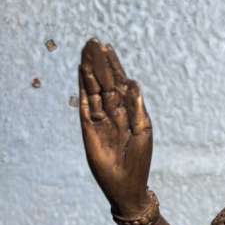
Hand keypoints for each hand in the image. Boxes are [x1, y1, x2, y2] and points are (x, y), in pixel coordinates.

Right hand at [78, 39, 151, 214]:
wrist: (127, 183)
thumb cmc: (139, 159)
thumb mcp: (143, 130)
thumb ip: (137, 106)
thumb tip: (132, 81)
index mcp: (129, 110)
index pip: (119, 83)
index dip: (114, 66)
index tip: (107, 47)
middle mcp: (113, 111)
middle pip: (105, 82)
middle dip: (100, 63)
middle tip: (93, 42)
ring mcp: (100, 118)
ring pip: (94, 90)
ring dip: (90, 71)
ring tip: (86, 51)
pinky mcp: (89, 127)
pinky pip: (85, 104)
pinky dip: (83, 88)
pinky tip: (82, 73)